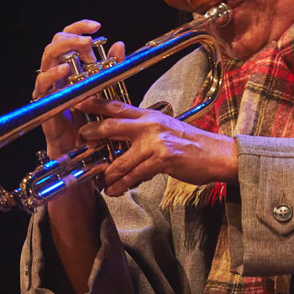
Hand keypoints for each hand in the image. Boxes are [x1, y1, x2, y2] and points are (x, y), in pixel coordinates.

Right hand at [33, 20, 125, 157]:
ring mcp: (49, 88)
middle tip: (89, 43)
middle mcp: (56, 75)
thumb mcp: (107, 90)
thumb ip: (112, 67)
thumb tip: (119, 45)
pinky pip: (43, 85)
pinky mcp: (45, 103)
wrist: (81, 151)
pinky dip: (53, 74)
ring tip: (80, 49)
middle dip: (72, 37)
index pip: (68, 39)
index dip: (79, 28)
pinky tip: (65, 71)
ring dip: (64, 49)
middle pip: (55, 44)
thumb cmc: (90, 122)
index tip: (95, 26)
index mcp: (70, 68)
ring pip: (47, 58)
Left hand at [76, 98, 237, 195]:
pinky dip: (122, 185)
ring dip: (107, 174)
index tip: (77, 102)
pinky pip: (134, 175)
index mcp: (149, 115)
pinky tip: (115, 190)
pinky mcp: (161, 160)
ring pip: (120, 160)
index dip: (94, 103)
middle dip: (91, 135)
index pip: (116, 106)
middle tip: (80, 144)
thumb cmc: (190, 144)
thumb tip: (120, 139)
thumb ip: (143, 130)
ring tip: (99, 182)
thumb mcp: (165, 129)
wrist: (217, 154)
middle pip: (110, 126)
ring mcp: (155, 142)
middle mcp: (149, 125)